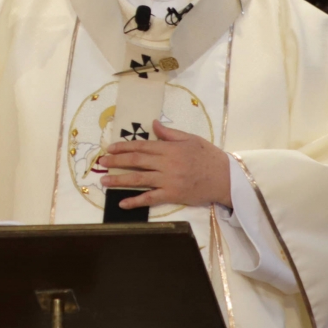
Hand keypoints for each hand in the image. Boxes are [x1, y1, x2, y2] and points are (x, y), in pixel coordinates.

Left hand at [99, 120, 231, 209]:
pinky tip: (123, 203)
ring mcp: (168, 181)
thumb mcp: (191, 139)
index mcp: (170, 148)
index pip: (142, 146)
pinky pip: (150, 199)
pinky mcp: (172, 195)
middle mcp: (166, 164)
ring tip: (104, 180)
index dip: (124, 147)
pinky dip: (135, 201)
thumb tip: (153, 124)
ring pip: (139, 180)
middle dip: (117, 161)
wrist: (225, 178)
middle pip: (136, 162)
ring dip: (120, 180)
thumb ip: (170, 133)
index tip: (110, 148)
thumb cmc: (208, 156)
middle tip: (102, 162)